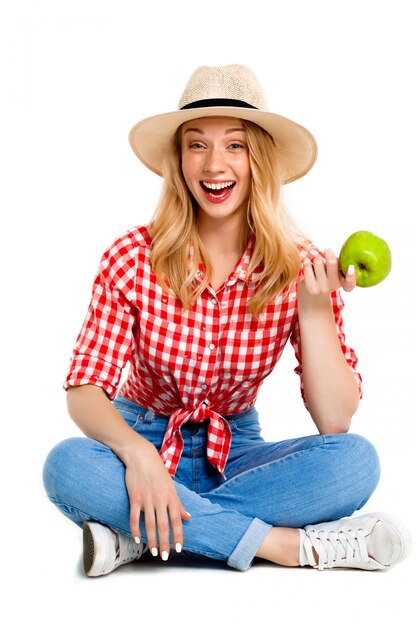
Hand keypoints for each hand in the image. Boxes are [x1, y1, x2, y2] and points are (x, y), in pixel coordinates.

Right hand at [124, 442, 190, 559]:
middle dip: (165, 542)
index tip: (179, 548)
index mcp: (171, 496)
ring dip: (152, 539)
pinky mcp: (135, 497)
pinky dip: (135, 529)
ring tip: (154, 551)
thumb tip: (188, 517)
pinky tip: (137, 539)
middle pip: (163, 525)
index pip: (176, 520)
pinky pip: (134, 517)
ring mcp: (147, 499)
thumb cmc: (158, 472)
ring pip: (149, 524)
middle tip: (165, 556)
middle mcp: (160, 499)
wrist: (141, 457)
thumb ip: (178, 504)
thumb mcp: (171, 486)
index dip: (178, 535)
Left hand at [299, 248, 355, 304]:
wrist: (313, 303)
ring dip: (316, 260)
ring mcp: (321, 287)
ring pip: (318, 261)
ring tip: (317, 266)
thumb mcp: (335, 277)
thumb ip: (338, 266)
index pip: (350, 282)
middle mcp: (333, 285)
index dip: (351, 275)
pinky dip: (307, 263)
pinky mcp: (310, 287)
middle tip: (327, 251)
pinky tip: (309, 267)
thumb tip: (331, 253)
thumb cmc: (324, 284)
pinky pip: (308, 266)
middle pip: (332, 262)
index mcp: (342, 281)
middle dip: (329, 252)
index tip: (350, 267)